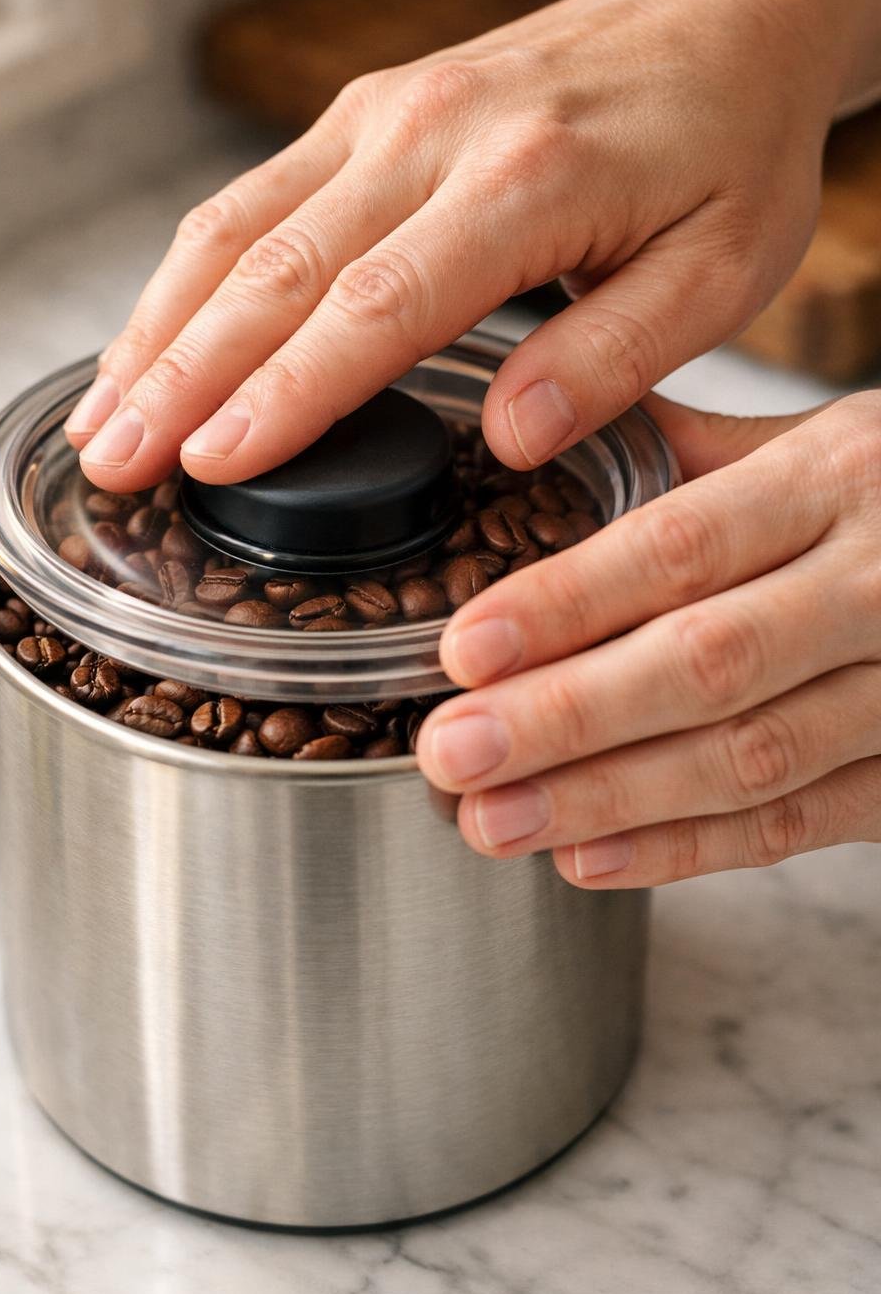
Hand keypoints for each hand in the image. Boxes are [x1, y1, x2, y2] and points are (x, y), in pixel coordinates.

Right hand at [63, 0, 852, 492]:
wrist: (718, 16)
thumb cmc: (730, 149)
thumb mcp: (724, 269)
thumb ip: (617, 355)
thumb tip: (508, 439)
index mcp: (528, 179)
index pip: (378, 301)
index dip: (287, 391)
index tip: (212, 462)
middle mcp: (433, 133)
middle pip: (277, 265)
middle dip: (182, 374)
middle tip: (115, 463)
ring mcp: (386, 115)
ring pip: (239, 226)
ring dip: (159, 327)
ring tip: (102, 422)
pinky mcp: (365, 115)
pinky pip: (252, 199)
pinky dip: (187, 280)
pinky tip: (153, 345)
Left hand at [415, 393, 880, 885]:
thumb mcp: (830, 440)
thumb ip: (697, 455)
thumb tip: (540, 433)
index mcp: (842, 479)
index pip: (682, 546)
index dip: (567, 604)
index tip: (462, 648)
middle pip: (707, 662)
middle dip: (566, 717)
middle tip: (452, 752)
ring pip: (749, 757)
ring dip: (608, 800)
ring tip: (492, 820)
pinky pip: (798, 825)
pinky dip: (688, 851)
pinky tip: (587, 859)